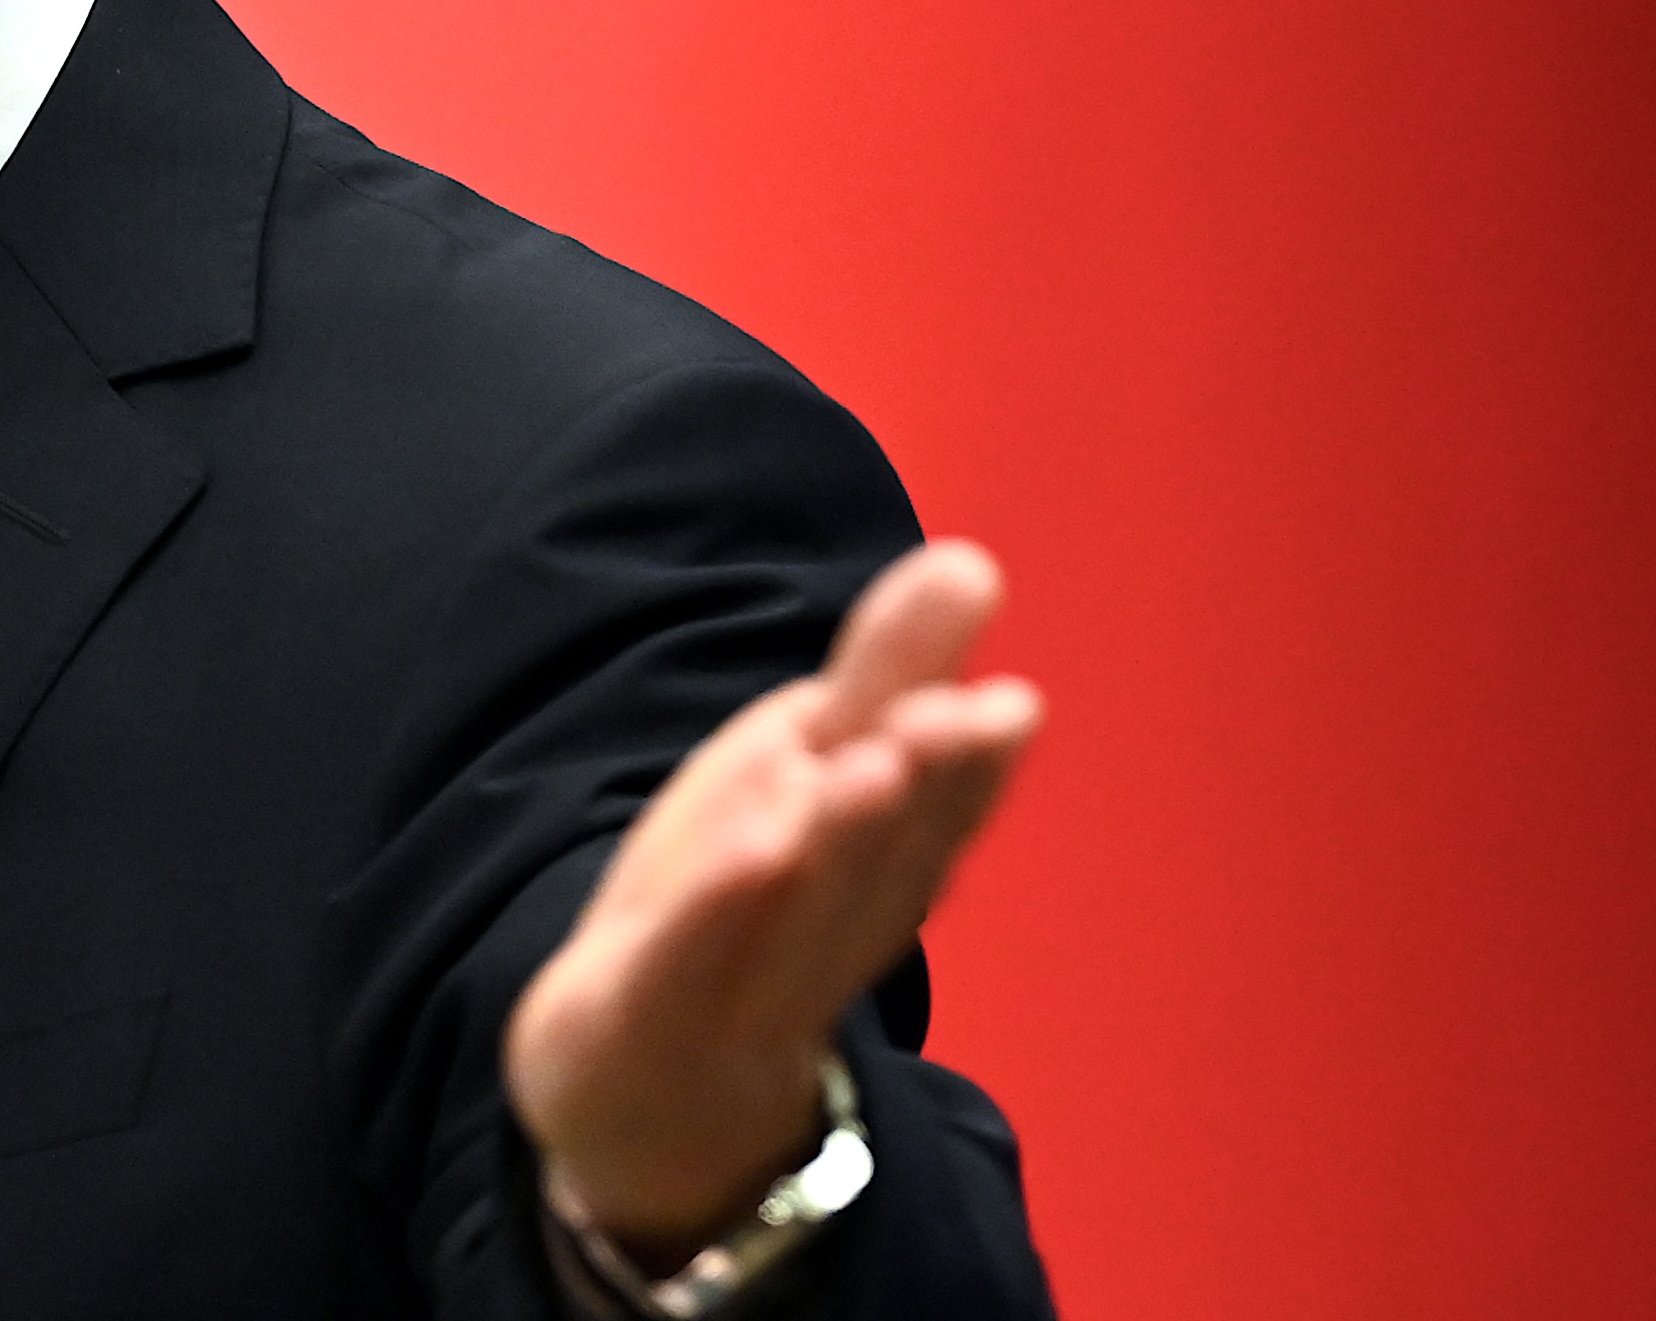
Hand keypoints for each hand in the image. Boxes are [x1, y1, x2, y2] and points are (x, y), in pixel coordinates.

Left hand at [504, 540, 1043, 1261]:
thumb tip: (970, 561)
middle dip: (918, 790)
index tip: (1010, 704)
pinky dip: (723, 911)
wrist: (652, 1094)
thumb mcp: (814, 769)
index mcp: (877, 865)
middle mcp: (828, 927)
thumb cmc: (749, 908)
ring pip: (798, 908)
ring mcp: (739, 980)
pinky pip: (686, 963)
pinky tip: (756, 850)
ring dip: (839, 840)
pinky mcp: (645, 1011)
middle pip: (879, 860)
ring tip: (870, 764)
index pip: (936, 816)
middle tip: (950, 719)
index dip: (972, 767)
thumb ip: (889, 670)